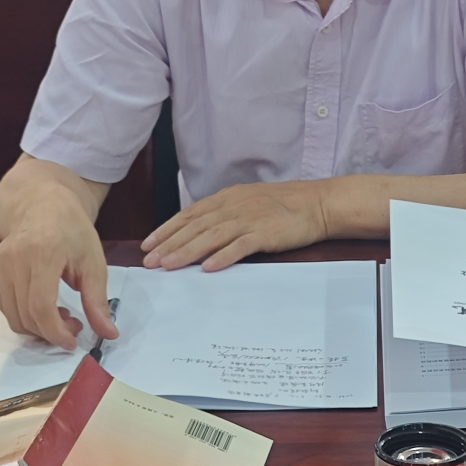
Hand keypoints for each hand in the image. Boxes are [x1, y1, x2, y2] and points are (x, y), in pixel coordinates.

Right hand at [0, 193, 117, 350]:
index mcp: (42, 252)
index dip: (55, 332)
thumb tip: (109, 334)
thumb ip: (98, 301)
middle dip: (51, 332)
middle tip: (74, 325)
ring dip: (38, 327)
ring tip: (60, 314)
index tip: (72, 342)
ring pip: (13, 318)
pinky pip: (6, 309)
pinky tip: (43, 304)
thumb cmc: (71, 230)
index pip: (40, 306)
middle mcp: (13, 259)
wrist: (42, 205)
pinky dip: (25, 316)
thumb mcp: (93, 261)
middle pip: (26, 316)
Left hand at [140, 179, 329, 270]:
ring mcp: (249, 219)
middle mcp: (234, 206)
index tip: (149, 244)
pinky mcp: (265, 233)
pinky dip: (222, 256)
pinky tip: (207, 268)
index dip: (167, 229)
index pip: (190, 214)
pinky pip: (240, 246)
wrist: (317, 203)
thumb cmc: (283, 205)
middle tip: (150, 261)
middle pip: (195, 226)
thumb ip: (224, 214)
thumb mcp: (248, 202)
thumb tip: (199, 230)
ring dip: (187, 251)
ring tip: (169, 265)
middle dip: (170, 244)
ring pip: (211, 236)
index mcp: (227, 198)